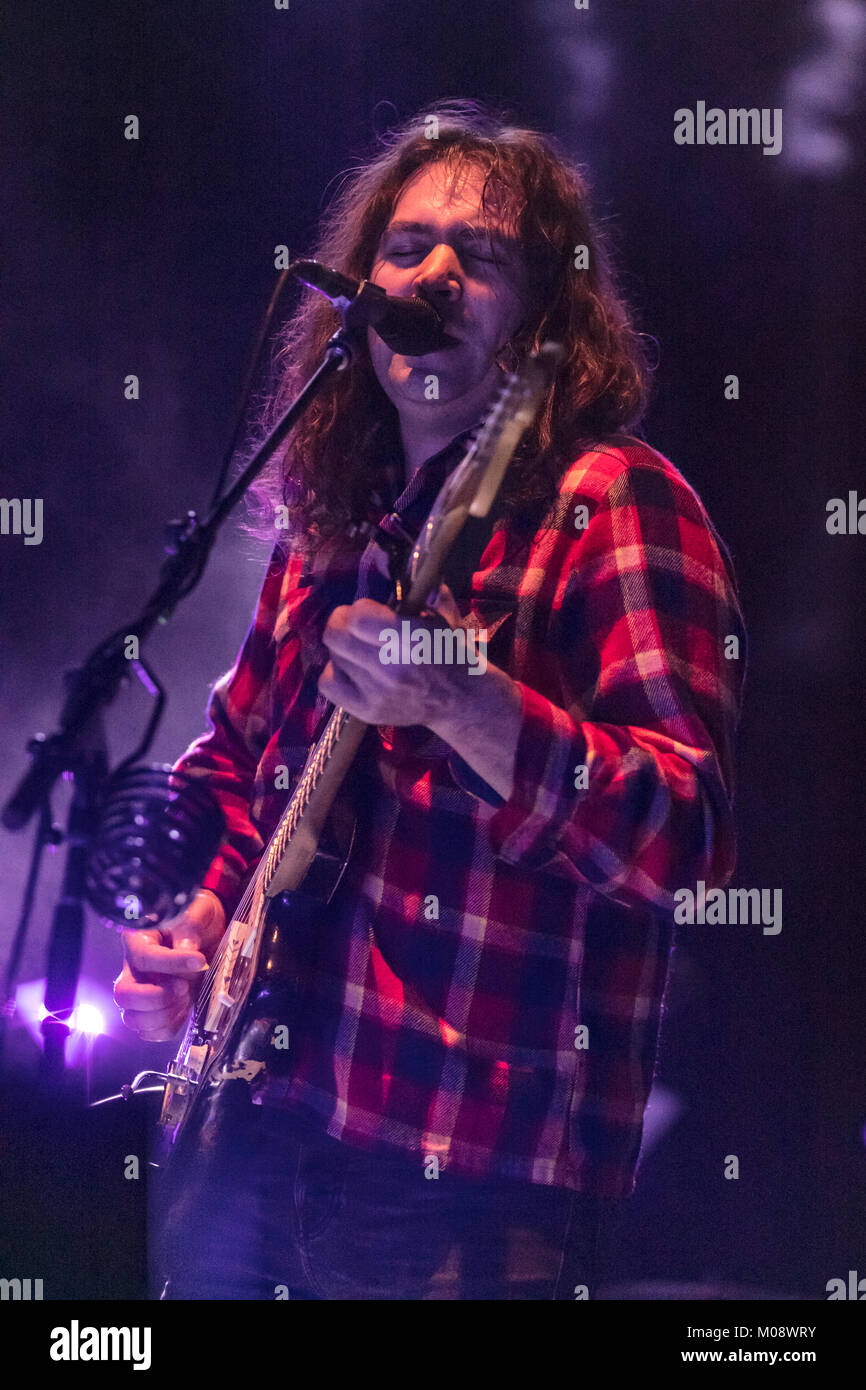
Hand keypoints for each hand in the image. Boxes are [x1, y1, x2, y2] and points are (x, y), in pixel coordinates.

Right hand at [113, 889, 225, 1041]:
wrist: (205, 929)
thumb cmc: (196, 917)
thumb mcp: (197, 911)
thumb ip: (190, 926)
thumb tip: (187, 949)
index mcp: (138, 939)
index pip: (144, 957)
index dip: (172, 963)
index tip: (199, 960)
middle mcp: (132, 968)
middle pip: (124, 995)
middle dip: (157, 998)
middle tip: (184, 987)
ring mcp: (141, 991)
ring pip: (133, 1019)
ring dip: (164, 1015)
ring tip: (186, 996)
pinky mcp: (154, 1009)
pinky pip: (149, 1032)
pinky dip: (168, 1027)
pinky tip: (184, 1008)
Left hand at [317, 582, 467, 727]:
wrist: (461, 700)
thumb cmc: (450, 652)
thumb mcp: (446, 616)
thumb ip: (428, 590)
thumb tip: (410, 571)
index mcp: (411, 641)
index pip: (356, 617)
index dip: (360, 609)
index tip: (371, 611)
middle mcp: (391, 670)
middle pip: (335, 636)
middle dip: (342, 624)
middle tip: (356, 626)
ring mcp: (376, 695)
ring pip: (332, 657)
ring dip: (344, 650)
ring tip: (363, 651)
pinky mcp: (366, 712)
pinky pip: (327, 683)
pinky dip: (336, 672)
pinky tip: (353, 670)